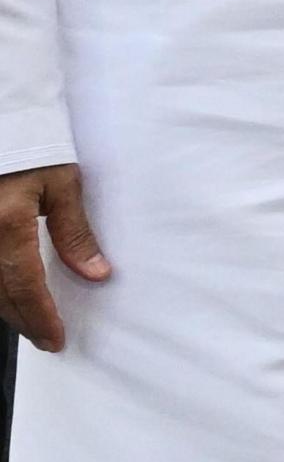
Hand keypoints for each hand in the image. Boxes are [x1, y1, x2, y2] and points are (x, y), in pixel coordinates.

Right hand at [0, 163, 106, 351]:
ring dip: (8, 308)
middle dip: (24, 320)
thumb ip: (74, 232)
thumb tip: (96, 273)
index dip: (40, 317)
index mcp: (8, 226)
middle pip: (0, 295)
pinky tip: (12, 293)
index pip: (25, 286)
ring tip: (32, 320)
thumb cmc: (35, 146)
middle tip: (46, 337)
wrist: (3, 122)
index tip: (56, 339)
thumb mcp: (62, 184)